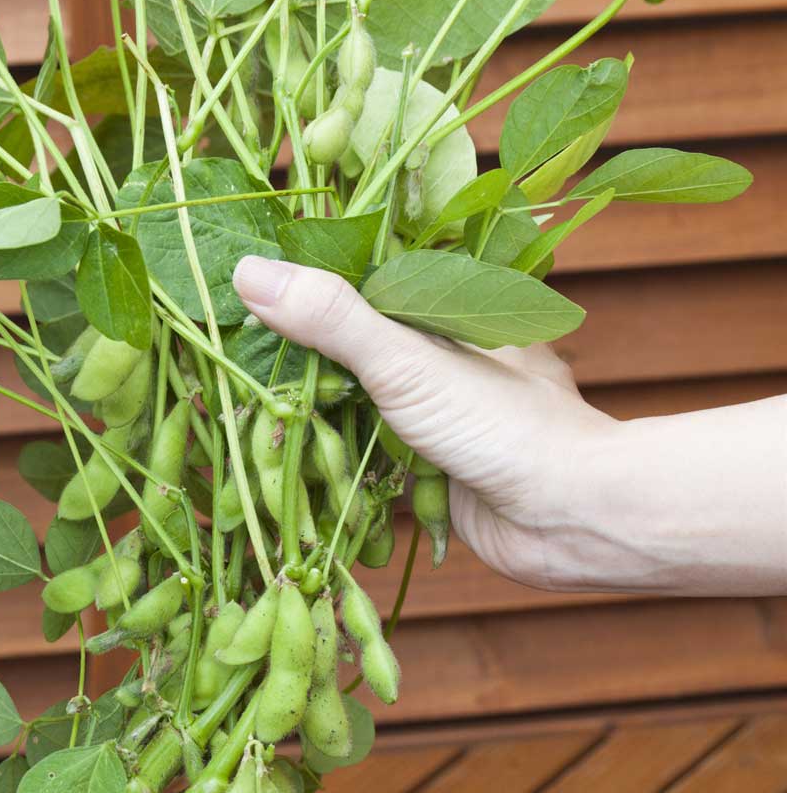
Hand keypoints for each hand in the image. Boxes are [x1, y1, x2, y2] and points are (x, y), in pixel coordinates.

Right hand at [233, 255, 614, 593]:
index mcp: (448, 301)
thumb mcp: (407, 361)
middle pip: (349, 338)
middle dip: (294, 350)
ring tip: (235, 405)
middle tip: (222, 349)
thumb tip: (246, 271)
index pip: (359, 271)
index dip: (301, 277)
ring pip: (354, 399)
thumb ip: (331, 319)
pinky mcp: (431, 466)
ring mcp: (436, 408)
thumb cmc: (506, 427)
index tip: (236, 281)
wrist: (569, 521)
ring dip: (308, 410)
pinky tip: (283, 462)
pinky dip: (331, 460)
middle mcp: (442, 349)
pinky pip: (366, 455)